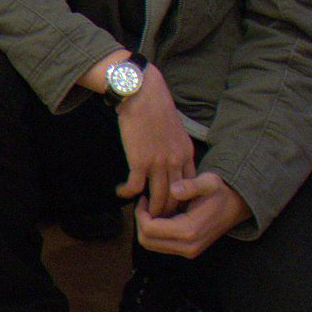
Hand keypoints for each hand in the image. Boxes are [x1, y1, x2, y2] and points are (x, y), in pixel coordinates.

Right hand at [109, 60, 196, 215]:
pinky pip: (135, 188)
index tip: (174, 207)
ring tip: (141, 212)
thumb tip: (171, 160)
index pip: (190, 187)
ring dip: (149, 209)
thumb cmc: (155, 106)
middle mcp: (175, 162)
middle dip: (167, 212)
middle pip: (176, 198)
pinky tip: (121, 192)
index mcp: (186, 153)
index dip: (182, 200)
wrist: (142, 93)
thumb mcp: (176, 128)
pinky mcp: (140, 162)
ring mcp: (158, 164)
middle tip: (158, 218)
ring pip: (158, 198)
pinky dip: (127, 193)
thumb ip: (176, 147)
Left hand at [133, 171, 249, 258]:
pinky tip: (161, 215)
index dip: (140, 214)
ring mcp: (188, 251)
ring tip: (152, 208)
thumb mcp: (208, 182)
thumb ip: (191, 186)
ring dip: (147, 227)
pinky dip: (155, 232)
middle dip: (140, 221)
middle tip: (144, 203)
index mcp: (189, 231)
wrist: (236, 206)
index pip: (150, 229)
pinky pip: (162, 245)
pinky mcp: (188, 250)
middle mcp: (187, 246)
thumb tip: (174, 189)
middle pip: (147, 241)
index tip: (143, 198)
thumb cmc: (220, 192)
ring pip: (152, 245)